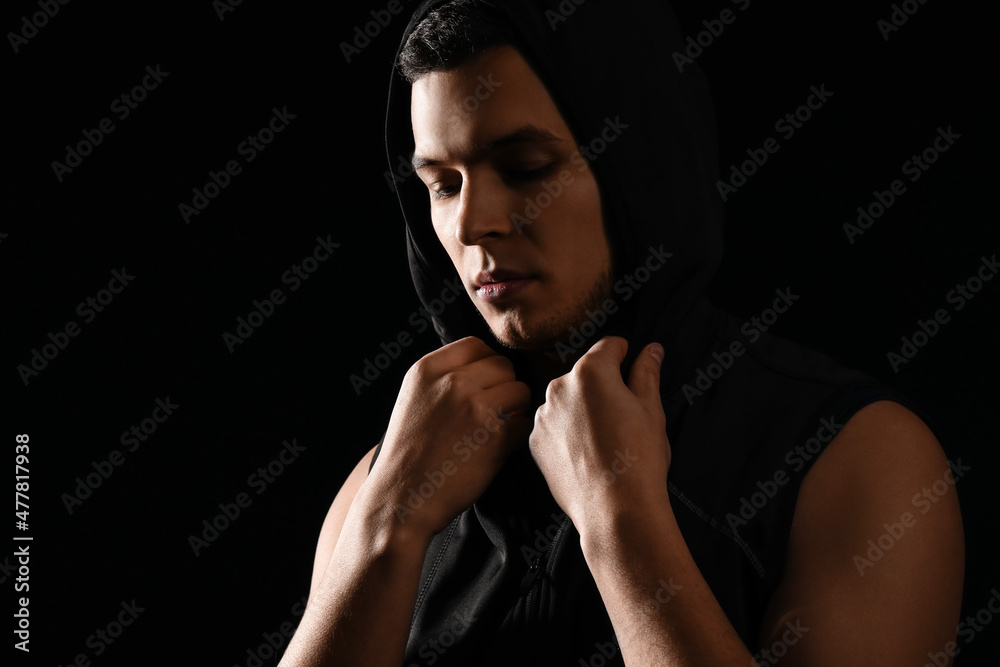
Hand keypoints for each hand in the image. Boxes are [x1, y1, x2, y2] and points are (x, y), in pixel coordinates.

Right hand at [364, 336, 531, 537]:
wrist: (402, 499)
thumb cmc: (409, 454)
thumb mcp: (413, 400)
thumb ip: (444, 378)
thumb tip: (486, 365)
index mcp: (427, 370)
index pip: (476, 345)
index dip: (486, 365)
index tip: (482, 387)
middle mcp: (451, 382)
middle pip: (503, 366)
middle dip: (503, 388)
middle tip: (490, 414)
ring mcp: (475, 407)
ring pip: (520, 391)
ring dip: (514, 411)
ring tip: (493, 432)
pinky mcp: (494, 435)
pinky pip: (524, 422)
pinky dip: (516, 437)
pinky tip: (495, 449)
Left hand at [528, 336, 669, 526]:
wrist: (614, 509)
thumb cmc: (638, 458)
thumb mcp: (651, 410)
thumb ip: (647, 373)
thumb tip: (652, 349)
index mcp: (591, 372)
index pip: (609, 346)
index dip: (625, 355)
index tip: (632, 370)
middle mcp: (559, 387)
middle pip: (585, 374)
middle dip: (602, 386)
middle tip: (622, 416)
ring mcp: (543, 415)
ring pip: (567, 399)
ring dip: (582, 408)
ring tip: (603, 439)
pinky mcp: (534, 441)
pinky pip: (553, 425)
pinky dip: (567, 431)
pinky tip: (586, 452)